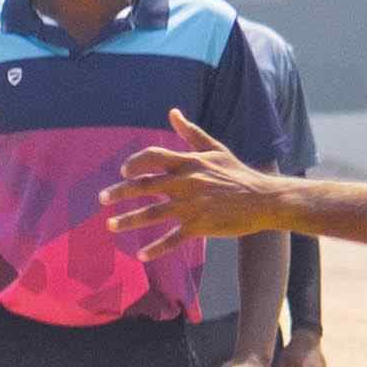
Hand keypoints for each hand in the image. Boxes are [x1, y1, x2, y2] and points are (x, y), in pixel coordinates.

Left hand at [102, 113, 283, 245]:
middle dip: (120, 193)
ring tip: (110, 225)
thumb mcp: (215, 148)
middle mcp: (186, 183)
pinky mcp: (199, 226)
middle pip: (144, 186)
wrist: (263, 198)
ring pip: (152, 214)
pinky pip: (172, 239)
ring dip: (128, 220)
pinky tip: (141, 254)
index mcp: (188, 163)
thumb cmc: (238, 172)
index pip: (153, 157)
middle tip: (103, 199)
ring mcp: (191, 206)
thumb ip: (190, 132)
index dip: (135, 163)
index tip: (123, 172)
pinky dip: (156, 248)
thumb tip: (172, 112)